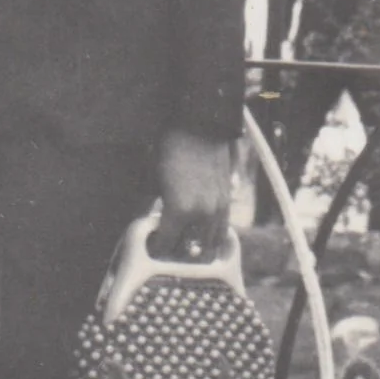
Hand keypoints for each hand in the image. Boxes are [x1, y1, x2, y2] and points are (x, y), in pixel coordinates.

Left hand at [151, 130, 235, 261]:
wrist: (199, 127)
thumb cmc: (172, 149)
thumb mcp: (154, 179)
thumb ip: (158, 207)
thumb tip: (158, 223)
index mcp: (180, 211)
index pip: (166, 245)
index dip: (156, 247)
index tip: (152, 245)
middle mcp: (202, 215)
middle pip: (190, 251)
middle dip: (177, 252)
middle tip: (168, 245)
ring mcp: (218, 209)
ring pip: (210, 245)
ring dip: (196, 247)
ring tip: (185, 241)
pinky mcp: (227, 201)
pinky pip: (222, 230)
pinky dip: (211, 236)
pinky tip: (202, 233)